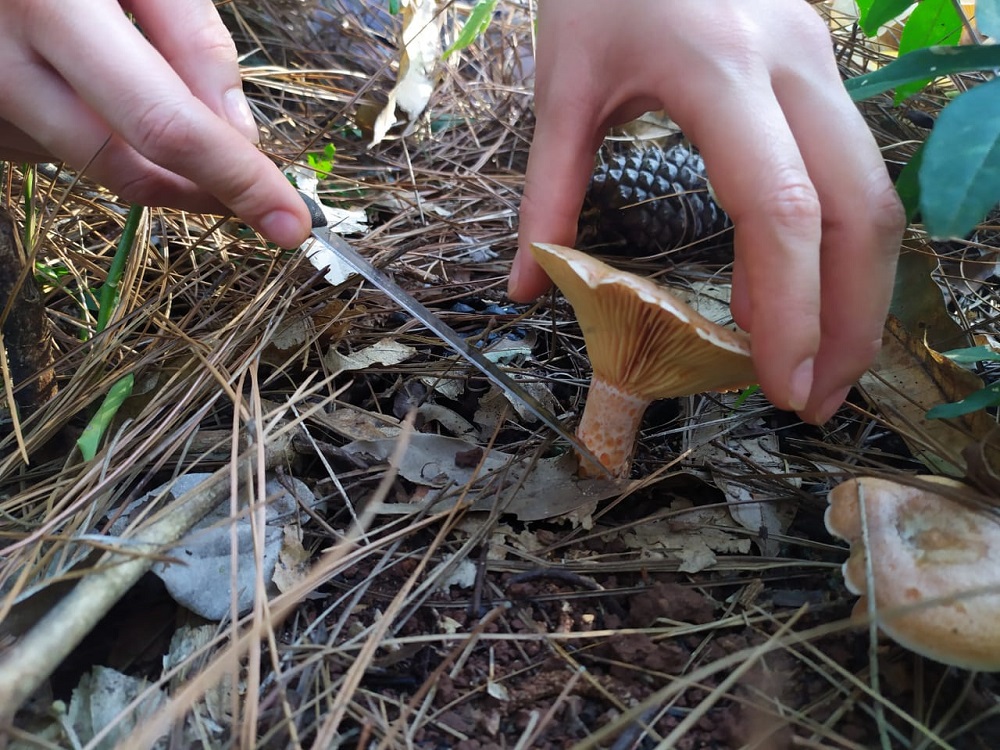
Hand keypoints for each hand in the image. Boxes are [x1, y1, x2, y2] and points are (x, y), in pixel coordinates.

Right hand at [0, 0, 310, 247]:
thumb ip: (191, 39)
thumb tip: (241, 137)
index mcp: (49, 2)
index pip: (163, 124)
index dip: (235, 180)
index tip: (288, 221)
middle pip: (124, 166)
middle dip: (201, 190)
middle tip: (254, 192)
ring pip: (86, 165)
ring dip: (148, 158)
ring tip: (159, 94)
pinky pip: (45, 148)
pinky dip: (93, 136)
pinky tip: (93, 88)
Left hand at [511, 0, 904, 424]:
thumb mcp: (562, 83)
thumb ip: (549, 190)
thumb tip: (527, 288)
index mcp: (720, 69)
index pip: (781, 207)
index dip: (791, 308)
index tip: (779, 387)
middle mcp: (794, 64)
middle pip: (860, 209)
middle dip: (851, 318)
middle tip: (815, 401)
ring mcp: (821, 58)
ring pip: (876, 191)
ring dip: (862, 289)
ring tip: (824, 365)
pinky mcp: (823, 65)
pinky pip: (857, 168)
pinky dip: (845, 245)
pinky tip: (815, 292)